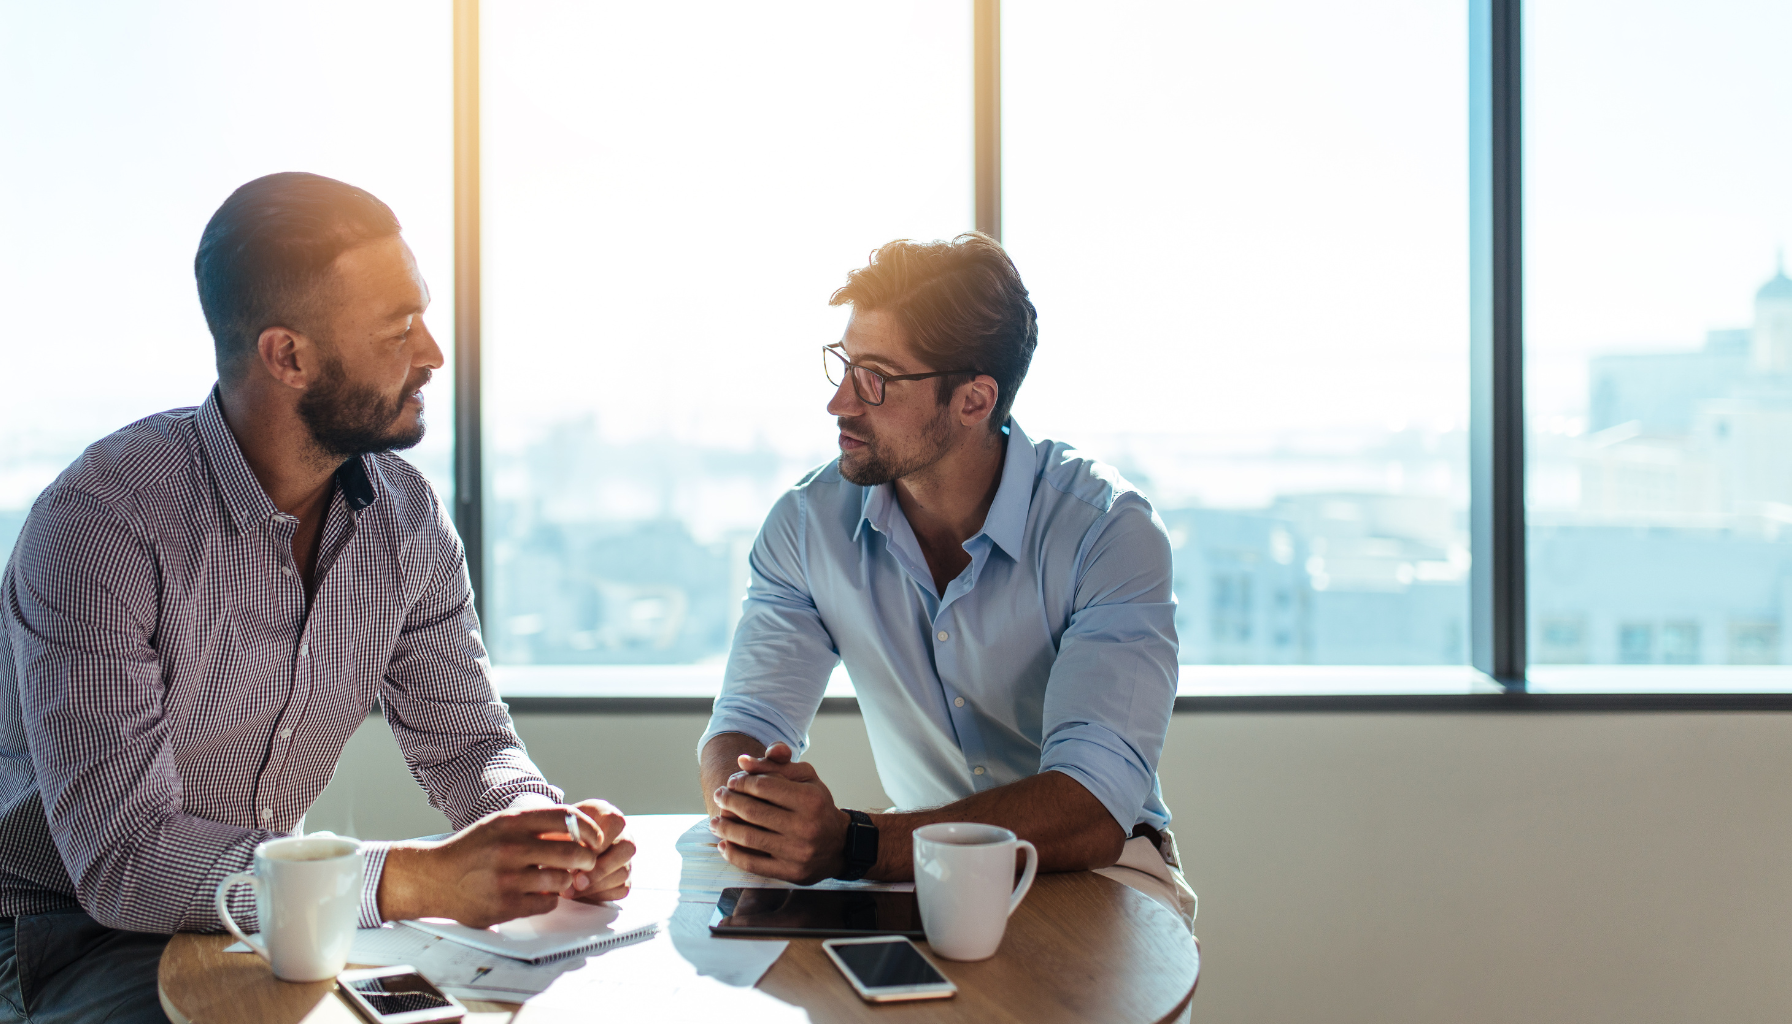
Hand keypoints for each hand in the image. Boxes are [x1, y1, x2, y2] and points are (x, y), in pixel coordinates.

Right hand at [379, 806, 604, 926]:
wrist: (434, 878)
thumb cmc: (472, 850)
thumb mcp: (500, 824)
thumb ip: (535, 824)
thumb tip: (579, 828)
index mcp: (511, 822)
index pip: (566, 818)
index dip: (588, 829)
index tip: (595, 838)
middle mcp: (509, 848)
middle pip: (571, 851)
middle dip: (586, 858)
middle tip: (586, 862)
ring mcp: (507, 878)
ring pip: (561, 880)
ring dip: (564, 880)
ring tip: (556, 878)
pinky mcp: (504, 905)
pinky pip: (547, 903)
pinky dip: (548, 899)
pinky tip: (537, 893)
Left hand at [562, 798, 633, 903]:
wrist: (553, 849)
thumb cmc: (554, 836)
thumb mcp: (553, 829)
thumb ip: (561, 840)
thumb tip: (566, 863)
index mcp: (605, 813)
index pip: (616, 822)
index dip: (600, 840)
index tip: (580, 853)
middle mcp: (620, 833)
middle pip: (627, 848)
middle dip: (600, 868)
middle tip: (577, 881)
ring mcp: (623, 857)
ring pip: (623, 872)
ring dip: (596, 885)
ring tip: (570, 890)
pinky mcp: (622, 877)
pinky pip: (620, 889)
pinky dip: (600, 894)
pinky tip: (580, 893)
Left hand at [710, 742, 851, 884]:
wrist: (840, 845)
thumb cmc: (818, 806)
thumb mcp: (805, 778)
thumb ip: (775, 765)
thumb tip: (742, 761)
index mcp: (810, 799)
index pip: (763, 786)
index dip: (741, 782)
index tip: (731, 782)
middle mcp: (806, 826)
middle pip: (752, 811)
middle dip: (728, 802)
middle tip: (719, 796)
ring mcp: (798, 852)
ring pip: (749, 838)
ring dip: (725, 828)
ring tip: (715, 821)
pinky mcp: (791, 873)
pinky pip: (753, 864)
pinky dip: (733, 854)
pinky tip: (723, 844)